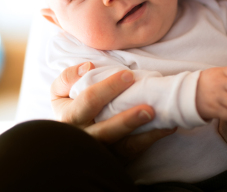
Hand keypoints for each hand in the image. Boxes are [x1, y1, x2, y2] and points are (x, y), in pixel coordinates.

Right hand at [51, 62, 175, 162]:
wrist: (71, 139)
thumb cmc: (71, 108)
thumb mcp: (60, 91)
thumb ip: (69, 77)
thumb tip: (88, 67)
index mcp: (70, 117)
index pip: (88, 101)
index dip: (108, 88)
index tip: (128, 75)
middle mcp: (84, 138)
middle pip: (105, 131)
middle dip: (126, 120)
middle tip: (148, 108)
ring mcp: (101, 151)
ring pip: (122, 146)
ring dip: (143, 134)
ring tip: (160, 122)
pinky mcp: (115, 159)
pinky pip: (133, 152)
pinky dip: (151, 140)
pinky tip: (167, 127)